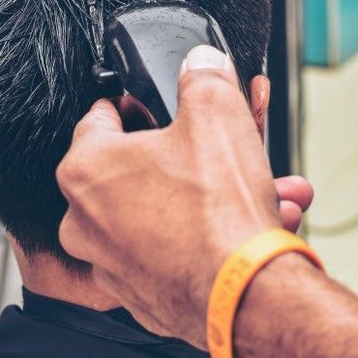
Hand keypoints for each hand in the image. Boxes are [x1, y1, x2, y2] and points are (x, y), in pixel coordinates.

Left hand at [57, 45, 312, 346]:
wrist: (245, 296)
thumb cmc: (217, 211)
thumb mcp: (216, 112)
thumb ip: (203, 74)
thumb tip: (202, 61)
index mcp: (86, 169)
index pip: (103, 115)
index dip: (142, 101)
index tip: (165, 103)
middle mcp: (86, 221)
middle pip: (146, 165)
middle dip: (202, 153)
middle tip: (237, 145)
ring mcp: (112, 264)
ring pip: (170, 211)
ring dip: (220, 195)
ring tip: (271, 189)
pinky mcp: (143, 295)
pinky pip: (178, 250)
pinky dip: (213, 234)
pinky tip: (258, 222)